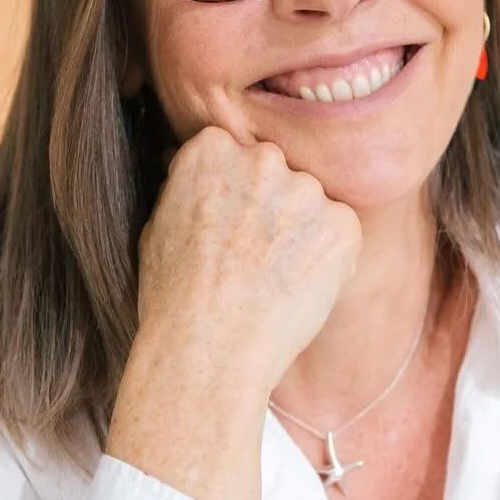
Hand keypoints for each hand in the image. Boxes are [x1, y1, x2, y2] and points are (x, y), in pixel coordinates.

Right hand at [136, 125, 361, 396]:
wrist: (210, 351)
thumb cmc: (174, 299)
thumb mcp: (157, 227)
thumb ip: (189, 191)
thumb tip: (203, 184)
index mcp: (210, 149)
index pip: (233, 154)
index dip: (232, 195)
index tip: (226, 227)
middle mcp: (262, 158)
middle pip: (275, 174)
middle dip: (270, 207)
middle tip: (251, 258)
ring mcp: (306, 190)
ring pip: (310, 204)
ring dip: (300, 232)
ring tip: (272, 280)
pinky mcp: (342, 225)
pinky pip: (339, 232)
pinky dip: (328, 258)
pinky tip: (297, 289)